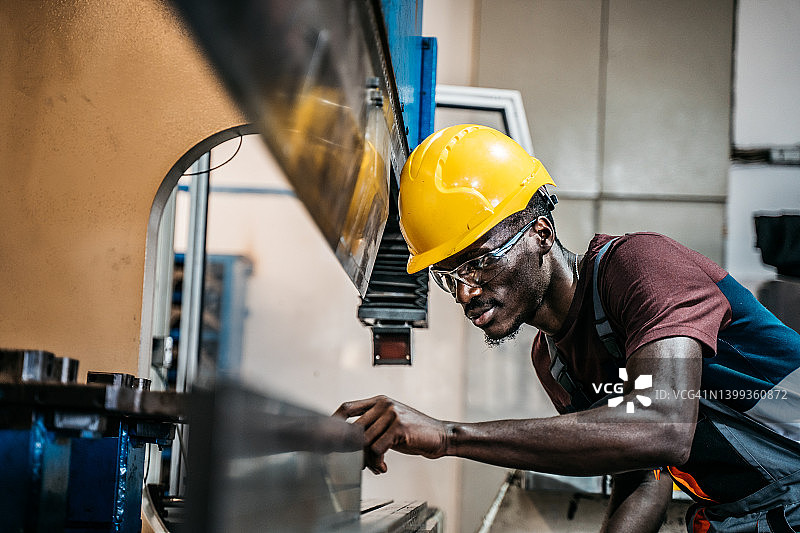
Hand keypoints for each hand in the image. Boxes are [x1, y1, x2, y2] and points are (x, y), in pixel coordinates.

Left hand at [333, 395, 447, 473]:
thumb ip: (372, 428)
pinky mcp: (399, 427)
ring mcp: (391, 414)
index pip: (348, 407)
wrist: (440, 436)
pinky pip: (377, 448)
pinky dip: (377, 462)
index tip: (329, 440)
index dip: (335, 422)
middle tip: (358, 464)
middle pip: (353, 428)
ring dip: (367, 460)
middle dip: (351, 450)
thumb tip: (347, 444)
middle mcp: (383, 404)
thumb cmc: (414, 433)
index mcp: (378, 401)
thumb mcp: (390, 425)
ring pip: (364, 441)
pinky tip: (384, 467)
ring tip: (376, 467)